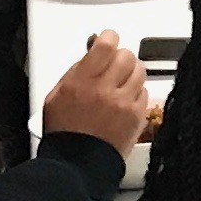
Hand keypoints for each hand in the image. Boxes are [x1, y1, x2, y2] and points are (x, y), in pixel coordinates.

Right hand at [42, 30, 148, 157]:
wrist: (77, 163)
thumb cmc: (64, 132)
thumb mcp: (56, 96)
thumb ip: (75, 72)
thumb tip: (91, 53)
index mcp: (81, 81)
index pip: (105, 46)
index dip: (109, 37)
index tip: (108, 39)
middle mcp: (105, 90)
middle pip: (127, 56)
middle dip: (121, 56)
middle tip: (115, 64)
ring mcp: (123, 103)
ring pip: (140, 72)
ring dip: (131, 73)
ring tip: (121, 83)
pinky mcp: (137, 116)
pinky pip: (145, 93)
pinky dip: (136, 93)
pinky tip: (124, 101)